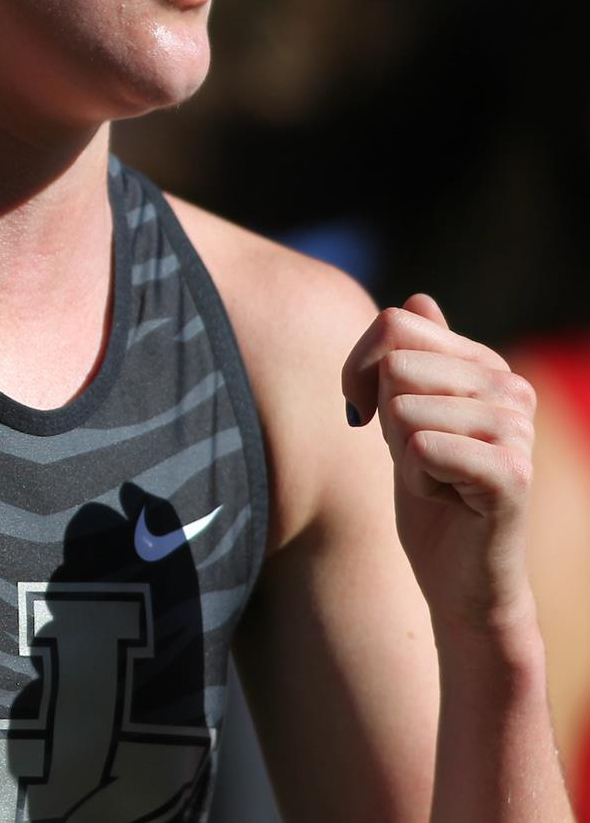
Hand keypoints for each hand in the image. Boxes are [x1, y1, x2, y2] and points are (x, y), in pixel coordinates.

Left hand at [341, 294, 538, 635]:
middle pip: (394, 366)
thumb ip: (413, 359)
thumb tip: (419, 299)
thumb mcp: (405, 417)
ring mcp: (517, 429)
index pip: (395, 324)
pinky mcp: (512, 474)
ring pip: (403, 410)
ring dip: (402, 454)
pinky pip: (423, 447)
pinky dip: (417, 479)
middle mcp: (511, 388)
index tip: (371, 414)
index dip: (359, 371)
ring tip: (437, 479)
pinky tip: (446, 499)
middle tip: (417, 457)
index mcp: (486, 366)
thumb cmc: (430, 495)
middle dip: (383, 418)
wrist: (459, 577)